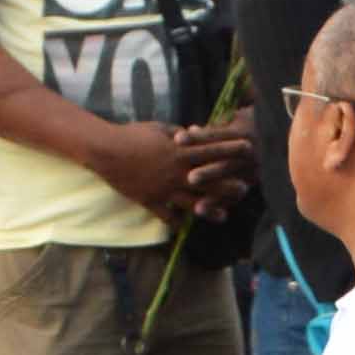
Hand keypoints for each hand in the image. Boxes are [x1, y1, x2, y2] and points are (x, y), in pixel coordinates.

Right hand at [92, 121, 244, 222]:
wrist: (106, 151)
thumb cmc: (132, 134)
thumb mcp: (158, 128)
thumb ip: (177, 133)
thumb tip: (191, 134)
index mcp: (179, 151)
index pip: (212, 150)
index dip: (231, 150)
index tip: (248, 149)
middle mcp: (176, 172)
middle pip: (209, 181)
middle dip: (228, 186)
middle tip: (245, 189)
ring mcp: (164, 189)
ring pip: (193, 203)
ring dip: (210, 210)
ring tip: (224, 215)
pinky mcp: (150, 201)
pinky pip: (167, 216)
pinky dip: (176, 222)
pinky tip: (184, 226)